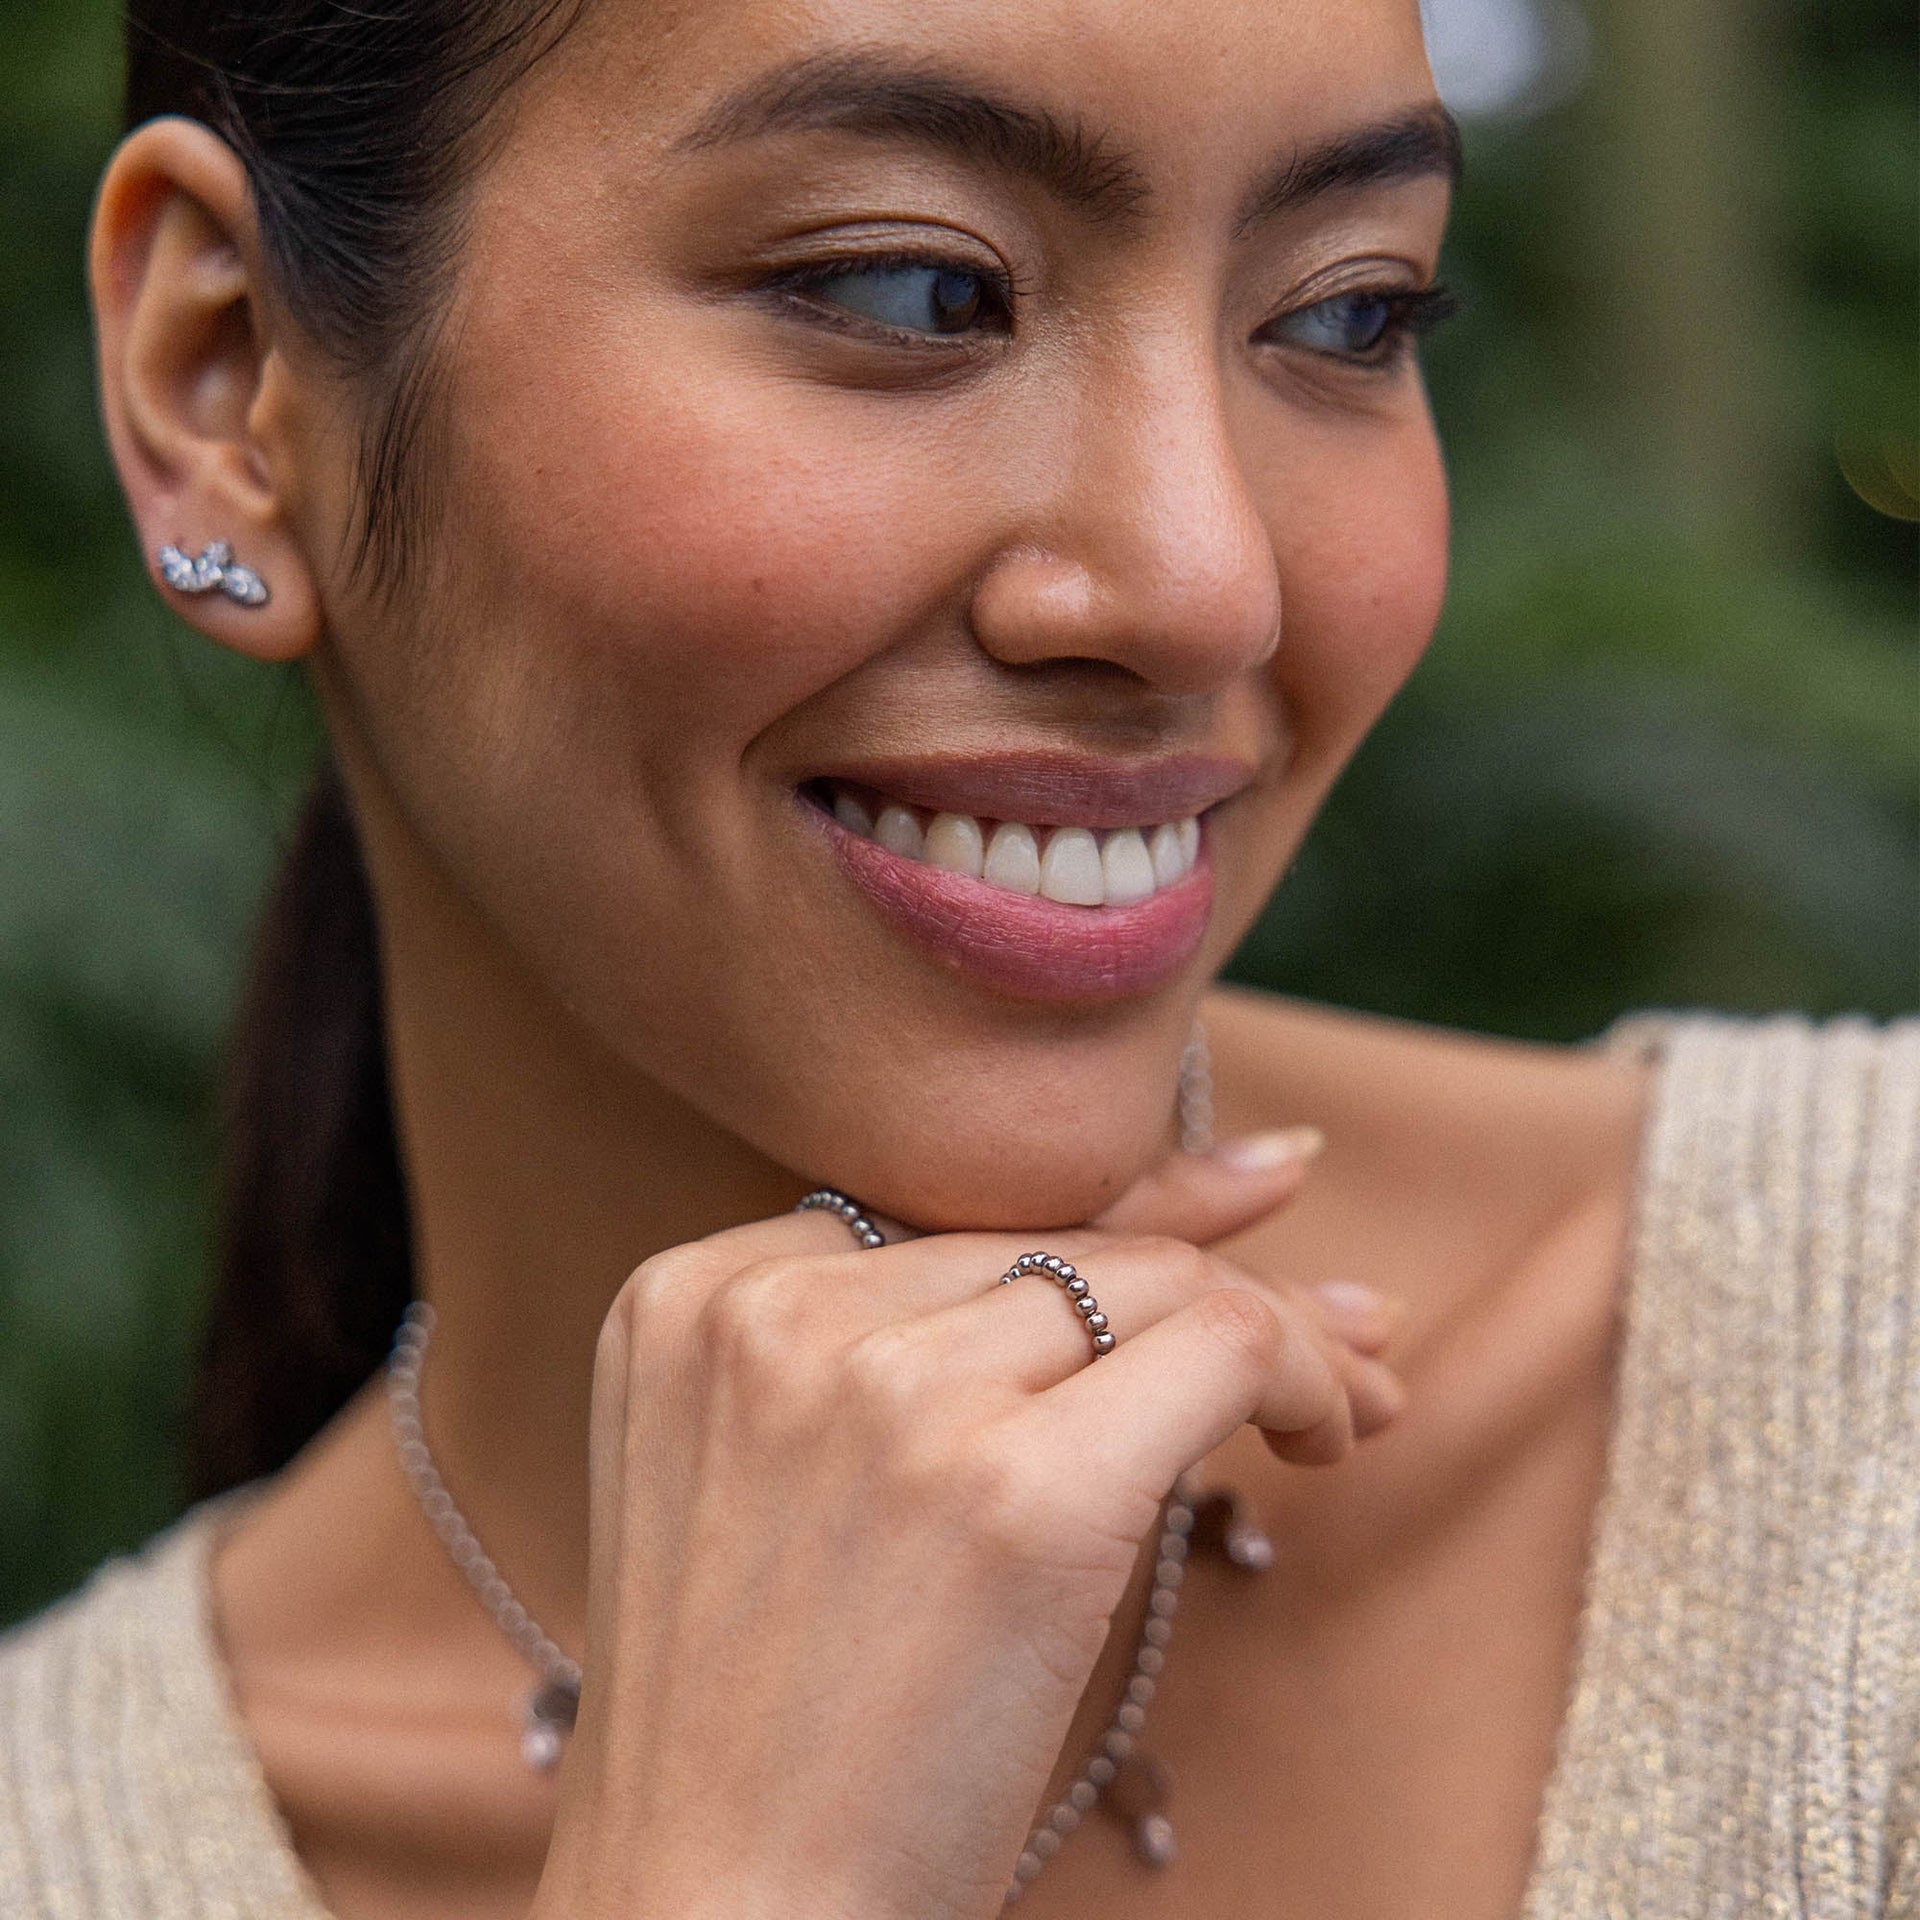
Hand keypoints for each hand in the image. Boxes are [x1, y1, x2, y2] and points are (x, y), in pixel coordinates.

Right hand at [535, 1137, 1398, 1919]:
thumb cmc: (773, 1726)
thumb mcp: (782, 1483)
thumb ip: (902, 1349)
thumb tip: (1157, 1234)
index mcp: (695, 1297)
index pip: (955, 1211)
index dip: (1114, 1221)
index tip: (1243, 1212)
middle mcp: (780, 1309)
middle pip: (1060, 1237)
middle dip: (1216, 1274)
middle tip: (1344, 1335)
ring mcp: (891, 1390)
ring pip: (1155, 1278)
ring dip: (1279, 1334)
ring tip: (1348, 1406)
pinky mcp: (1013, 1487)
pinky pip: (1220, 1345)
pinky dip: (1306, 1374)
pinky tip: (1331, 1439)